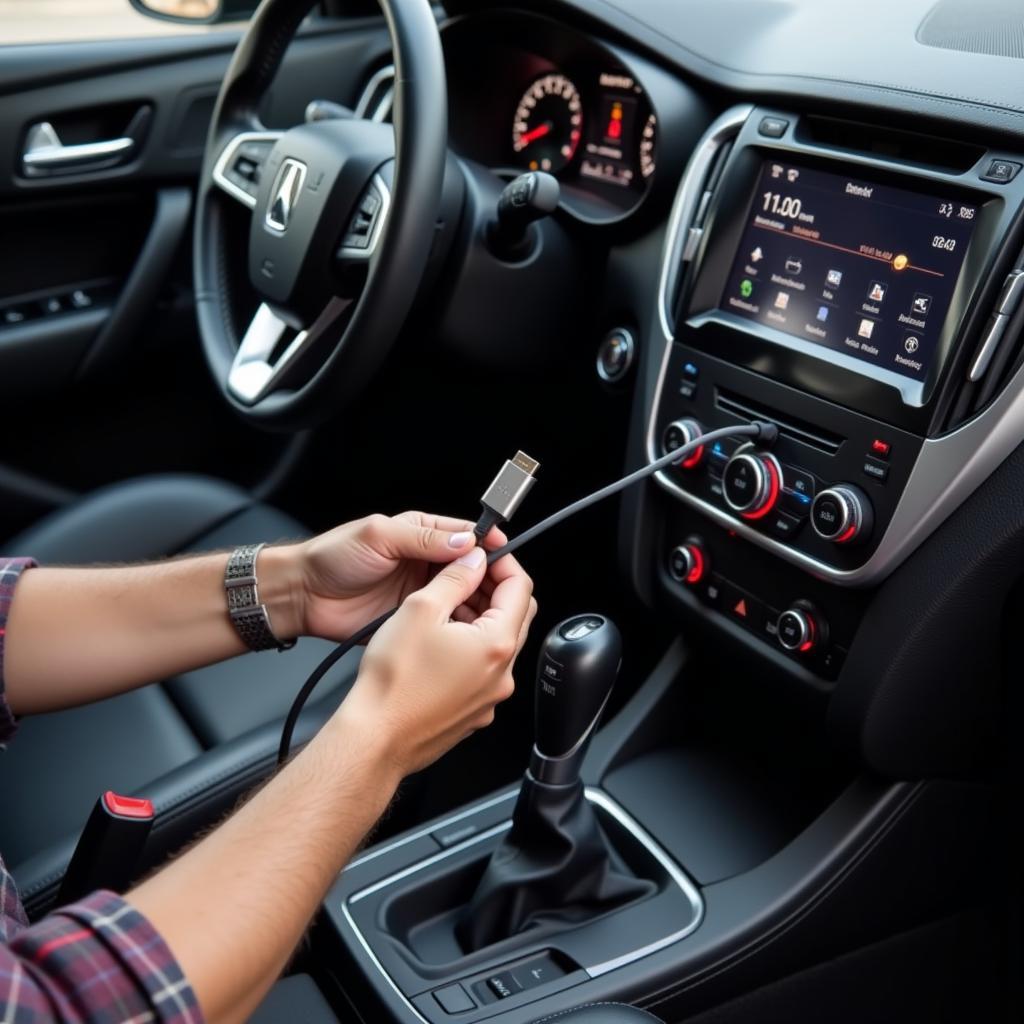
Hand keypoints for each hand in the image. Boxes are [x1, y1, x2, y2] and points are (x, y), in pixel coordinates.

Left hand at [268, 512, 507, 641]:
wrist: (302, 596)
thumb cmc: (331, 558)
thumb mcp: (378, 536)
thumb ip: (422, 538)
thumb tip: (464, 542)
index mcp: (421, 532)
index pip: (466, 535)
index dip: (487, 545)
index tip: (504, 554)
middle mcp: (425, 560)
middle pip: (470, 568)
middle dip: (488, 578)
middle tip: (502, 591)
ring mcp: (420, 591)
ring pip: (461, 595)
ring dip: (476, 603)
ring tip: (488, 613)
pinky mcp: (412, 618)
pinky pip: (443, 620)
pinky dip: (458, 625)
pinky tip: (467, 631)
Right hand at [333, 544, 536, 777]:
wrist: (375, 738)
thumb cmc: (393, 682)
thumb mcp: (421, 608)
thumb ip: (454, 578)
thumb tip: (472, 561)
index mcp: (497, 644)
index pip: (521, 587)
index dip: (503, 562)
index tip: (484, 554)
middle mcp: (502, 674)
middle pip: (515, 615)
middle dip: (493, 589)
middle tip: (464, 576)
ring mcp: (490, 696)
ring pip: (498, 643)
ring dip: (480, 618)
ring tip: (445, 608)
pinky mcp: (474, 711)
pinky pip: (484, 670)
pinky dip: (471, 648)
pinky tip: (440, 642)